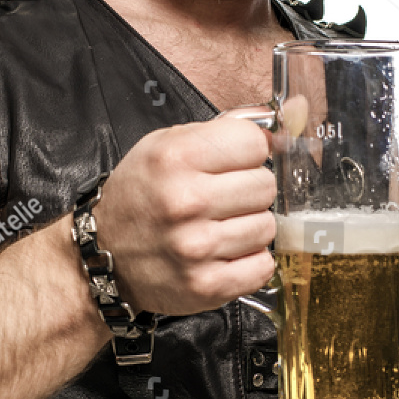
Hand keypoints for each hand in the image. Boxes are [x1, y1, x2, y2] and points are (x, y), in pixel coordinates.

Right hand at [90, 105, 280, 316]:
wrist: (104, 253)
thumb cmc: (142, 195)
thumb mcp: (168, 145)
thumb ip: (229, 128)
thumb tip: (294, 113)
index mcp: (176, 158)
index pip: (255, 143)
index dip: (246, 153)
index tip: (230, 164)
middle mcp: (186, 202)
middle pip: (266, 186)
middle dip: (249, 192)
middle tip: (222, 200)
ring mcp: (197, 248)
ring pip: (268, 228)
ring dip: (249, 227)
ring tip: (218, 228)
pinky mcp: (207, 285)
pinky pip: (263, 266)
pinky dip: (249, 261)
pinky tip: (224, 253)